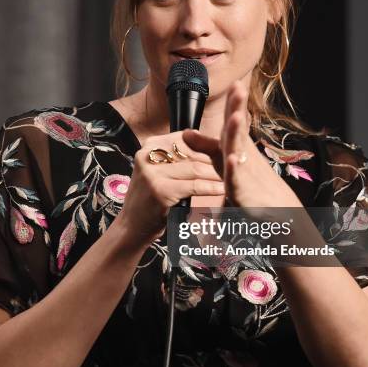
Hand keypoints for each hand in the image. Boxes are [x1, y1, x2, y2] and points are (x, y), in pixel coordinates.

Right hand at [118, 131, 224, 248]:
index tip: (225, 151)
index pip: (186, 139)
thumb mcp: (160, 171)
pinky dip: (211, 187)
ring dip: (217, 173)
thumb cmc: (152, 199)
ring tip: (231, 176)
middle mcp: (147, 155)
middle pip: (192, 152)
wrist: (132, 227)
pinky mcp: (160, 190)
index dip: (207, 145)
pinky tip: (223, 189)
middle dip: (215, 159)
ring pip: (195, 168)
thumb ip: (178, 157)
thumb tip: (209, 142)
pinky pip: (194, 185)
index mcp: (149, 146)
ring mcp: (152, 173)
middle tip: (235, 163)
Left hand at [182, 80, 301, 209]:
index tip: (235, 82)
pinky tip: (232, 159)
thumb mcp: (222, 160)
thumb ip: (206, 146)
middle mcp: (242, 154)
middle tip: (239, 89)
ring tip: (235, 116)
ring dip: (237, 133)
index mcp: (236, 145)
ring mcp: (244, 171)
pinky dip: (235, 169)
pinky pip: (236, 179)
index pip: (233, 120)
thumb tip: (187, 132)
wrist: (273, 206)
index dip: (233, 102)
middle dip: (237, 109)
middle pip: (238, 129)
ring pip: (238, 150)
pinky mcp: (242, 191)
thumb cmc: (247, 180)